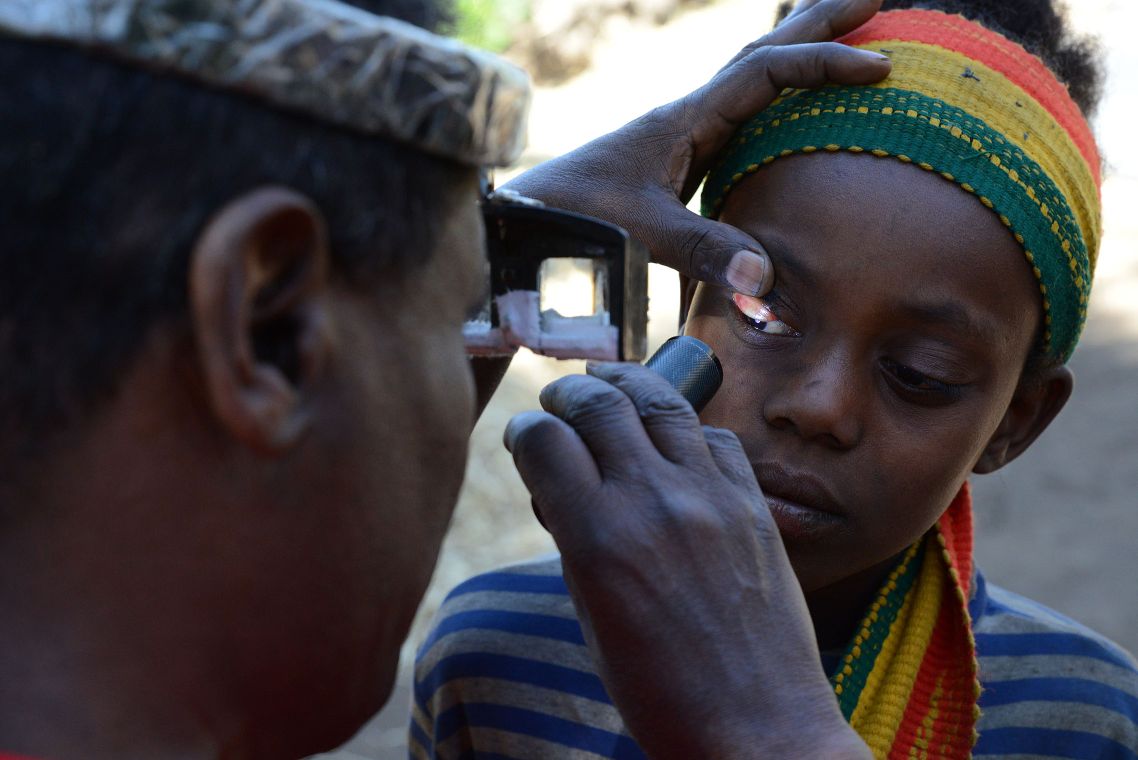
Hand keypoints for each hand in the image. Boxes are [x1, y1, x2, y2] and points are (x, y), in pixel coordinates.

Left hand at [503, 0, 889, 295]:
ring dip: (797, 53)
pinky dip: (774, 101)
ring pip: (750, 78)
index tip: (879, 65)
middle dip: (818, 24)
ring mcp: (683, 137)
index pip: (765, 71)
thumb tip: (765, 279)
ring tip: (844, 41)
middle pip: (762, 52)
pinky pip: (739, 117)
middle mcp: (687, 117)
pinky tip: (789, 113)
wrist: (524, 222)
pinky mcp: (678, 164)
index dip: (823, 63)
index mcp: (684, 120)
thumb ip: (701, 251)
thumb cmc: (573, 221)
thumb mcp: (638, 234)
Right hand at [504, 362, 869, 758]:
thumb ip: (576, 543)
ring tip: (610, 384)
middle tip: (560, 401)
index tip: (526, 439)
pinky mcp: (753, 505)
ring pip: (660, 401)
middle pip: (598, 403)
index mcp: (597, 539)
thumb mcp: (592, 618)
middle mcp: (651, 502)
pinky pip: (716, 438)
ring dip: (625, 386)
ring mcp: (709, 497)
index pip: (545, 441)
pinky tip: (674, 435)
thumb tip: (564, 489)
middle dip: (568, 394)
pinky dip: (686, 427)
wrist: (756, 727)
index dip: (525, 431)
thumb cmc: (659, 690)